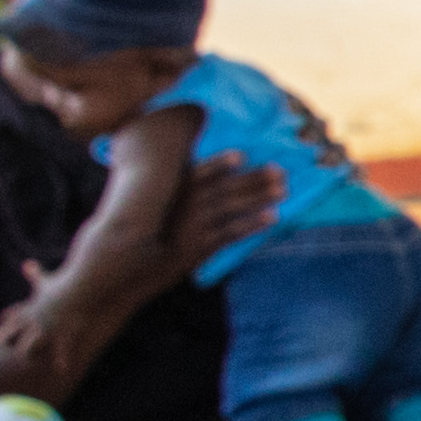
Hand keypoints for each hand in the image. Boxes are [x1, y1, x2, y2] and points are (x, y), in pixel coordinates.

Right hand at [158, 150, 283, 278]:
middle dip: (253, 179)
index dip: (219, 164)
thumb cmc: (153, 228)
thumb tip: (213, 168)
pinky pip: (232, 233)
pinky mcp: (201, 247)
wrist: (136, 264)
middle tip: (281, 172)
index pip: (200, 173)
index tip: (241, 156)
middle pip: (224, 188)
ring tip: (283, 191)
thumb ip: (181, 184)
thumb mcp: (158, 202)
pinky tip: (273, 217)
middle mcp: (184, 206)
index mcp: (174, 191)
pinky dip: (253, 225)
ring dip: (259, 198)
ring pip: (231, 208)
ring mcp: (193, 226)